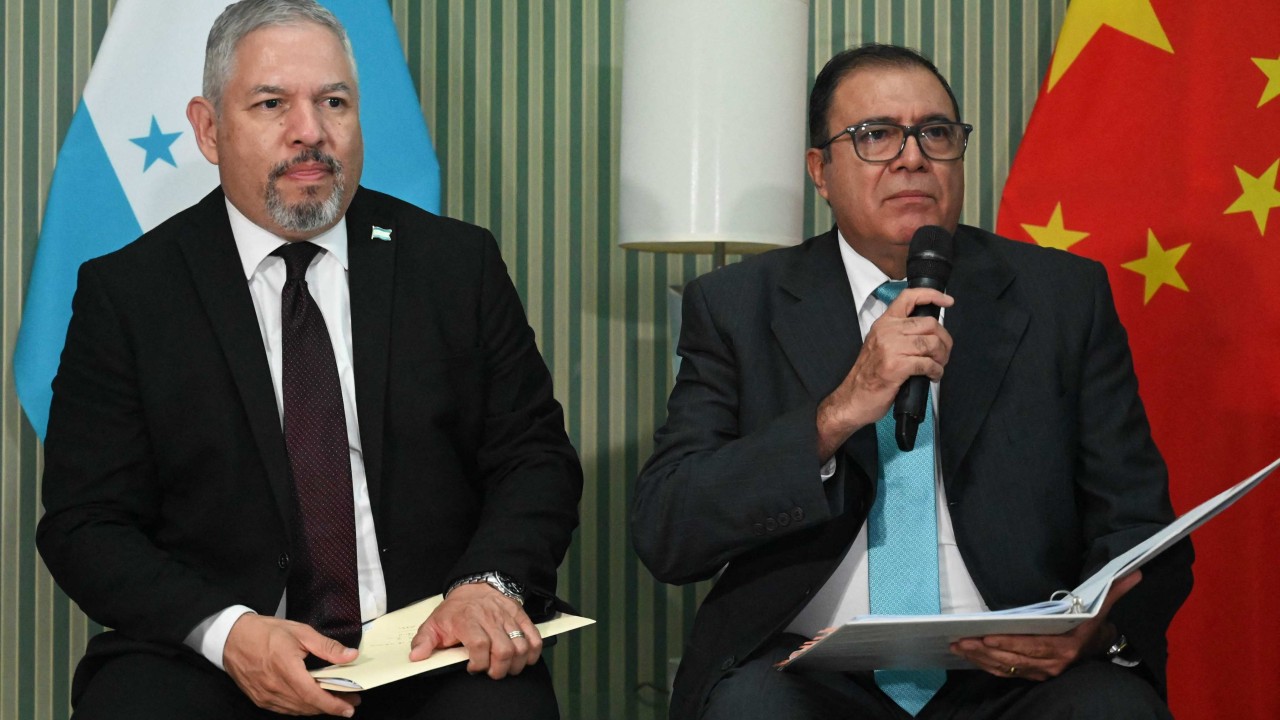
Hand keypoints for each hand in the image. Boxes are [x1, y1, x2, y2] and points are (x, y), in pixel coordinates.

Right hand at [223, 613, 359, 716]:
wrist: (232, 637)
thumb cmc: (265, 632)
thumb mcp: (301, 632)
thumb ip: (327, 646)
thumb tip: (350, 655)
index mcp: (287, 669)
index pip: (314, 696)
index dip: (333, 705)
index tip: (349, 708)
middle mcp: (275, 687)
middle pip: (308, 706)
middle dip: (331, 706)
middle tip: (349, 701)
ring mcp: (265, 696)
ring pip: (297, 710)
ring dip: (316, 708)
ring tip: (334, 700)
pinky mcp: (259, 699)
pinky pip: (284, 709)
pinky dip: (300, 707)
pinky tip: (310, 701)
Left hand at [409, 581, 541, 678]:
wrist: (476, 586)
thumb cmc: (456, 609)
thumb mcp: (434, 622)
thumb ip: (424, 641)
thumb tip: (417, 656)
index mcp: (467, 620)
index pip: (479, 645)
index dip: (478, 663)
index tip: (472, 668)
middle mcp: (489, 618)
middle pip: (503, 649)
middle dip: (499, 669)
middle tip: (491, 672)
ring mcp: (507, 617)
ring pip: (520, 646)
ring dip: (515, 664)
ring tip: (506, 668)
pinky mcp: (520, 616)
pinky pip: (534, 636)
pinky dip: (533, 652)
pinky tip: (524, 659)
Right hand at [817, 287, 953, 458]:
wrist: (853, 398)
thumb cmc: (869, 374)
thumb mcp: (880, 345)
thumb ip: (900, 334)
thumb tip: (929, 332)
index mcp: (883, 323)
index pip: (909, 298)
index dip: (932, 295)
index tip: (947, 301)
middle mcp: (887, 331)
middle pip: (929, 324)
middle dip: (944, 340)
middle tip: (943, 353)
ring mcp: (891, 348)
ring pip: (932, 343)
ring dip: (942, 356)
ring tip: (938, 366)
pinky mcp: (896, 366)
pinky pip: (927, 363)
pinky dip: (936, 371)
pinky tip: (933, 376)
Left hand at [949, 570, 1142, 680]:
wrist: (1099, 649)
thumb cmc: (1093, 625)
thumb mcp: (1103, 607)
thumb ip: (1114, 590)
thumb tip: (1134, 571)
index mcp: (1065, 648)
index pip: (1032, 647)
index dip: (1009, 644)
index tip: (987, 637)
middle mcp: (1052, 664)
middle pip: (1014, 659)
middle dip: (985, 651)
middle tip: (960, 640)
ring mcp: (1040, 671)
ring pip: (1005, 667)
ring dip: (979, 658)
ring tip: (958, 646)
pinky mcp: (1031, 674)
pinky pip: (1004, 672)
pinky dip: (985, 665)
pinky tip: (968, 654)